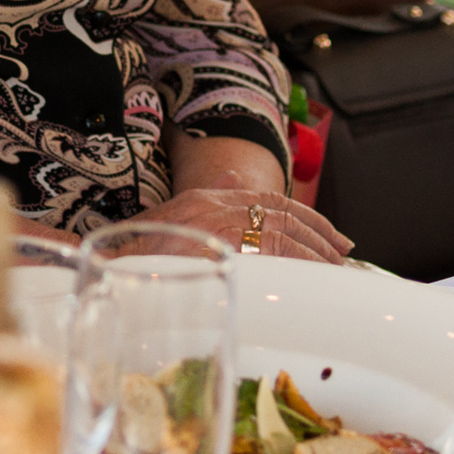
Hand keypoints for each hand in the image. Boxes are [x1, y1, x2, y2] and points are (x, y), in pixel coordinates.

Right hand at [125, 188, 351, 263]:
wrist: (110, 264)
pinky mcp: (222, 244)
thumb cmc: (134, 254)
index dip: (303, 215)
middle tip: (343, 252)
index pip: (266, 198)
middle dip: (318, 232)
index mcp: (205, 198)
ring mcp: (218, 223)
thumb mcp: (168, 226)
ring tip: (336, 267)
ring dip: (315, 249)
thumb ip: (201, 210)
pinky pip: (275, 249)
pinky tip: (317, 273)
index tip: (328, 233)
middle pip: (281, 211)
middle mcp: (214, 204)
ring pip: (283, 230)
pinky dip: (302, 259)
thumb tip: (234, 180)